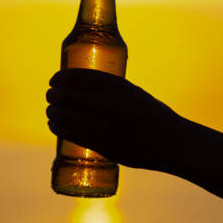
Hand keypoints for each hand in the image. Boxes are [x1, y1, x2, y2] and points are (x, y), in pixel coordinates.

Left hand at [46, 68, 184, 169]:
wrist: (172, 142)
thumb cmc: (152, 114)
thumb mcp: (133, 93)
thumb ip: (110, 91)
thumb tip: (81, 89)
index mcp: (118, 86)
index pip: (78, 77)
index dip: (61, 78)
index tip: (54, 80)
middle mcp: (109, 104)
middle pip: (68, 96)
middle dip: (54, 95)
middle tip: (50, 95)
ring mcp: (105, 126)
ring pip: (67, 116)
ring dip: (53, 112)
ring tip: (50, 111)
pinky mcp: (103, 145)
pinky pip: (73, 135)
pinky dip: (59, 128)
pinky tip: (55, 125)